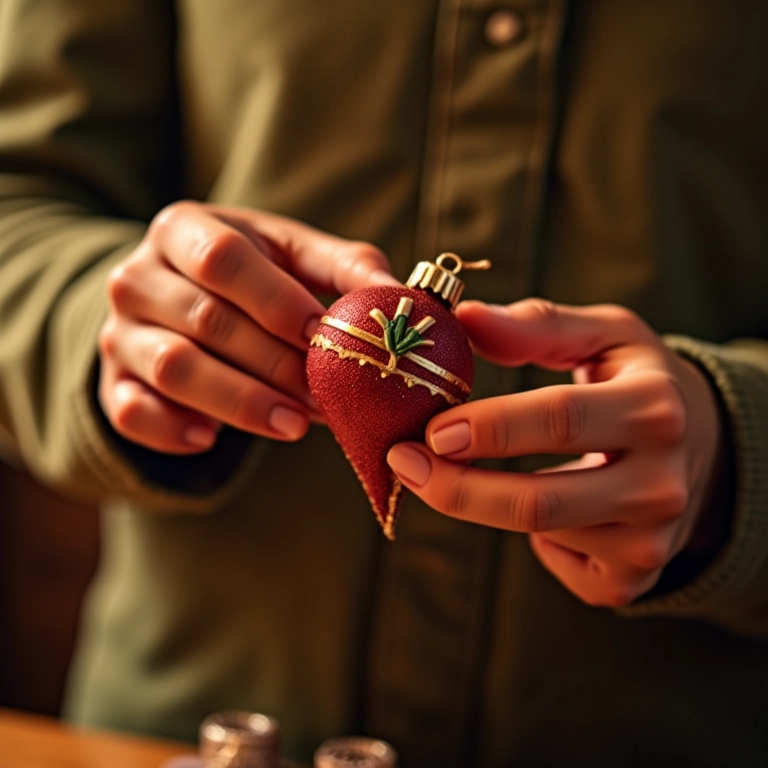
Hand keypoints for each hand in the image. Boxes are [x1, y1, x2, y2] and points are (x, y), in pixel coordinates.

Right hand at [99, 201, 397, 452]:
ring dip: (240, 402)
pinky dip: (172, 430)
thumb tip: (398, 295)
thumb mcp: (292, 255)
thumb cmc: (249, 274)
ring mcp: (120, 333)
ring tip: (293, 425)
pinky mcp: (113, 383)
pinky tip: (211, 438)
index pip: (225, 260)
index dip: (276, 301)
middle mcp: (138, 277)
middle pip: (206, 321)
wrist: (177, 297)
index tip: (324, 336)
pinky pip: (131, 413)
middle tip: (325, 397)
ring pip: (174, 369)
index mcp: (183, 229)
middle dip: (274, 364)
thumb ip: (345, 269)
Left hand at [387, 299, 726, 606]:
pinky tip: (541, 508)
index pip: (560, 419)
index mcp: (654, 409)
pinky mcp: (632, 578)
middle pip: (539, 501)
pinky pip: (558, 566)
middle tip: (405, 463)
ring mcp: (650, 541)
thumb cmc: (636, 380)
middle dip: (458, 488)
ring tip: (471, 470)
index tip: (430, 429)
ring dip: (486, 502)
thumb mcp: (605, 334)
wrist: (701, 446)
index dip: (489, 426)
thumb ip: (537, 325)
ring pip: (540, 533)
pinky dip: (534, 540)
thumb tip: (465, 319)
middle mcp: (661, 484)